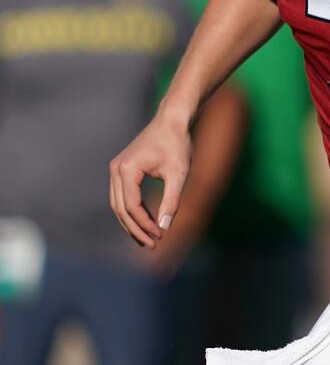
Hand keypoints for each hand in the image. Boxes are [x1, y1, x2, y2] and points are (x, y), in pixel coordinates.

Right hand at [109, 115, 192, 248]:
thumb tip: (165, 227)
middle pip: (120, 209)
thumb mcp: (179, 173)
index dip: (144, 225)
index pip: (131, 206)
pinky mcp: (122, 170)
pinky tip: (145, 222)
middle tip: (152, 245)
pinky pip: (122, 196)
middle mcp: (116, 170)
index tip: (160, 236)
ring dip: (132, 223)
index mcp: (127, 170)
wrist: (172, 120)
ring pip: (118, 205)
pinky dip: (132, 211)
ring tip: (148, 239)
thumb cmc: (178, 144)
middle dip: (135, 229)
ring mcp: (116, 169)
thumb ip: (172, 200)